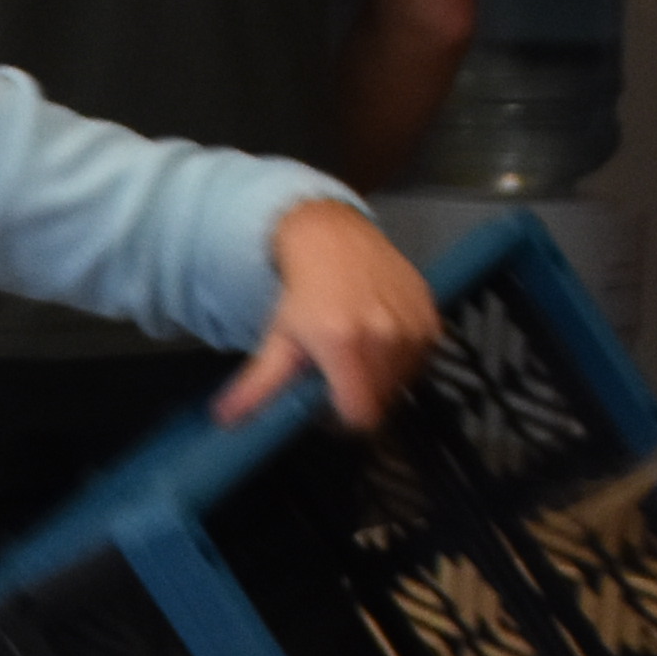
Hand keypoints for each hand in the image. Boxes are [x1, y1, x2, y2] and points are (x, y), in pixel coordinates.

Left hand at [219, 201, 443, 430]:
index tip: (328, 402)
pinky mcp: (432, 317)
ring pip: (403, 383)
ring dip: (382, 378)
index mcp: (344, 344)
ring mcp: (413, 326)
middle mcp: (385, 336)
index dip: (343, 418)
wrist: (335, 236)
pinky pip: (421, 360)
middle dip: (360, 396)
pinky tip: (380, 337)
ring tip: (359, 352)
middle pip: (382, 403)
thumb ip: (258, 385)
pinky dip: (402, 359)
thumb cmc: (302, 291)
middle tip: (339, 374)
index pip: (361, 416)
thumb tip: (224, 419)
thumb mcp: (277, 338)